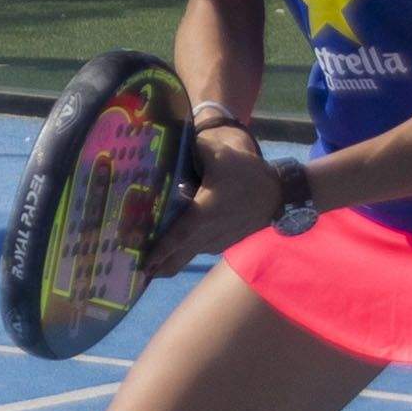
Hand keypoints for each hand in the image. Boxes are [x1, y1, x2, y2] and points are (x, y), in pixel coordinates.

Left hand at [148, 130, 281, 276]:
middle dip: (157, 267)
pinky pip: (197, 251)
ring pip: (187, 256)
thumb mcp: (219, 154)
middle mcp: (209, 233)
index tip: (143, 263)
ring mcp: (216, 242)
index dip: (160, 251)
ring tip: (146, 264)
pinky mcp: (222, 244)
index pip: (178, 236)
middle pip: (178, 257)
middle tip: (136, 272)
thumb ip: (193, 148)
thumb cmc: (244, 173)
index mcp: (204, 213)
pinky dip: (183, 253)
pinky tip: (169, 252)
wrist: (275, 193)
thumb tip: (169, 138)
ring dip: (169, 260)